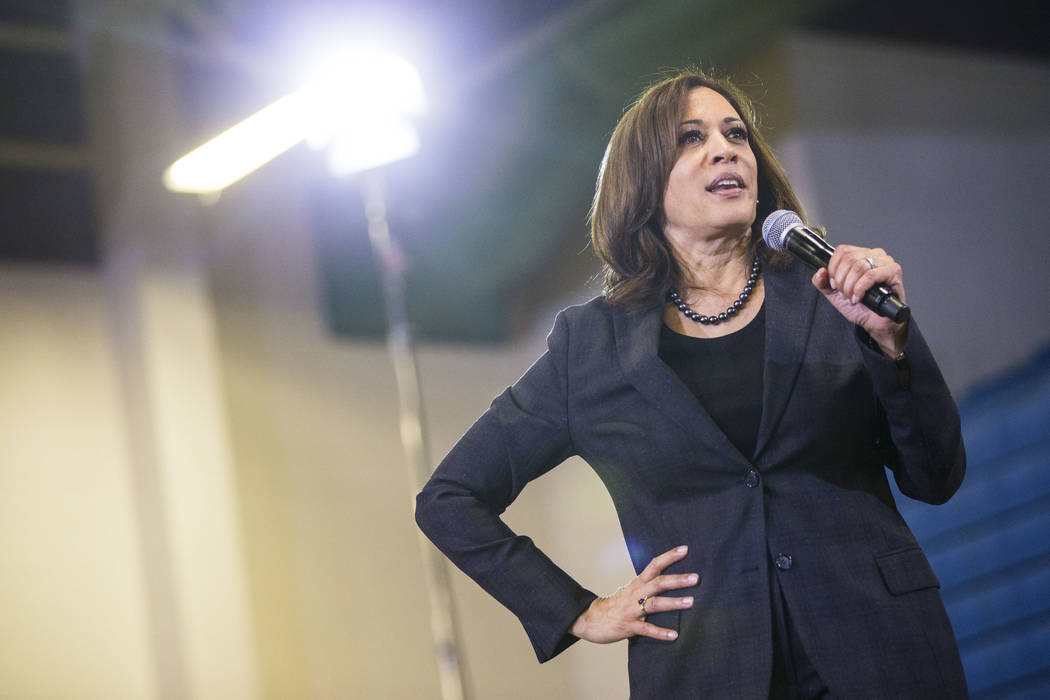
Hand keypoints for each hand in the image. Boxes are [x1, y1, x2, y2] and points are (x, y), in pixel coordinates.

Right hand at [571, 545, 697, 643]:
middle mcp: (635, 594)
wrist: (590, 619)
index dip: (669, 557)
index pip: (654, 566)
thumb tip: (669, 580)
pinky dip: (661, 633)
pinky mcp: (629, 626)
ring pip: (655, 604)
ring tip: (690, 602)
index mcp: (637, 584)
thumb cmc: (615, 605)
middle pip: (658, 583)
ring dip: (673, 602)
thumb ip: (647, 587)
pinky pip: (647, 629)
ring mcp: (632, 610)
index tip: (684, 550)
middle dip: (677, 580)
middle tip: (696, 578)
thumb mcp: (630, 591)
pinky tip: (674, 635)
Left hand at [812, 245, 907, 356]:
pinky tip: (858, 298)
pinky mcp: (894, 271)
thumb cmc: (860, 306)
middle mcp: (874, 254)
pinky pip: (871, 275)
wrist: (876, 322)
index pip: (842, 250)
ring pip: (859, 266)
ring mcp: (885, 261)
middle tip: (844, 293)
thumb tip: (820, 272)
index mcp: (860, 255)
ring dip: (850, 285)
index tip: (833, 284)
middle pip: (849, 259)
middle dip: (841, 280)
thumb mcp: (834, 294)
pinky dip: (860, 288)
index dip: (833, 268)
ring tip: (852, 297)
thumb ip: (823, 283)